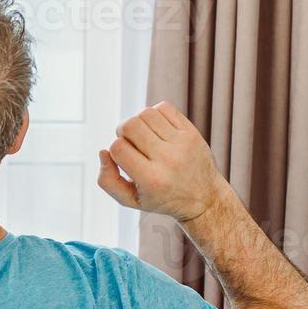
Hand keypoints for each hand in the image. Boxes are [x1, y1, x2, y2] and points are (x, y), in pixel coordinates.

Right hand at [98, 102, 224, 222]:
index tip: (123, 159)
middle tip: (130, 142)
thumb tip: (103, 151)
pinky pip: (164, 108)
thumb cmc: (162, 198)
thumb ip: (108, 181)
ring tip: (142, 135)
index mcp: (150, 179)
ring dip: (138, 121)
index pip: (117, 148)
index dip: (114, 150)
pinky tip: (156, 128)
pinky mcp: (191, 133)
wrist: (204, 198)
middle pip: (130, 126)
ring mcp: (182, 144)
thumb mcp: (131, 200)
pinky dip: (154, 114)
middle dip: (123, 131)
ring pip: (145, 113)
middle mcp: (167, 160)